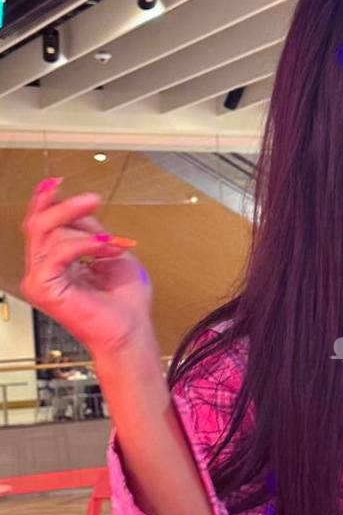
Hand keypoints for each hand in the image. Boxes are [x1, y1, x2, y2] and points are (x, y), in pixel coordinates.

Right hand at [19, 179, 155, 359]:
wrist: (131, 331)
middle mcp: (43, 270)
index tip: (58, 182)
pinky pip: (58, 251)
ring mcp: (40, 279)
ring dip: (87, 232)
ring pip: (47, 232)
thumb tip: (81, 212)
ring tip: (112, 243)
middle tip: (92, 200)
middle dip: (66, 206)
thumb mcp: (111, 253)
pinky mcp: (44, 288)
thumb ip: (91, 231)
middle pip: (39, 223)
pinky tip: (105, 248)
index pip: (39, 225)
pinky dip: (86, 244)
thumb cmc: (126, 303)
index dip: (45, 201)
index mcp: (56, 263)